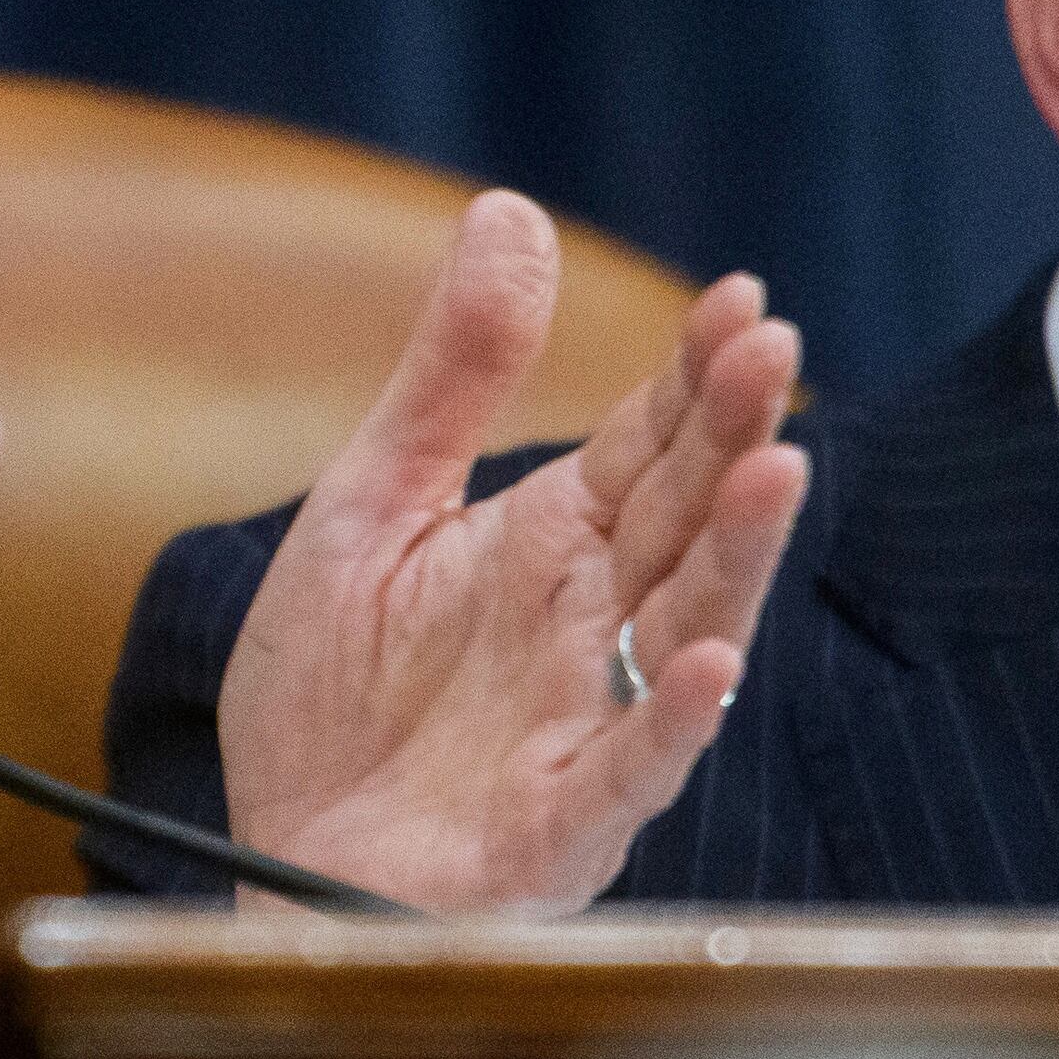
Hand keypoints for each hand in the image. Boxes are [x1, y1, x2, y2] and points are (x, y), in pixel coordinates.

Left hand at [220, 191, 810, 914]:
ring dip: (734, 555)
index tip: (742, 300)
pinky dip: (670, 715)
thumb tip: (510, 209)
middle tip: (773, 346)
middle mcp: (587, 626)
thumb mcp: (371, 501)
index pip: (644, 445)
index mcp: (547, 547)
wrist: (277, 848)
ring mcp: (582, 721)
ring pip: (684, 628)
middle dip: (730, 436)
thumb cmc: (332, 692)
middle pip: (678, 519)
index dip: (694, 377)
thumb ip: (449, 374)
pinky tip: (706, 660)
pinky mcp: (556, 820)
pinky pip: (629, 767)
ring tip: (780, 469)